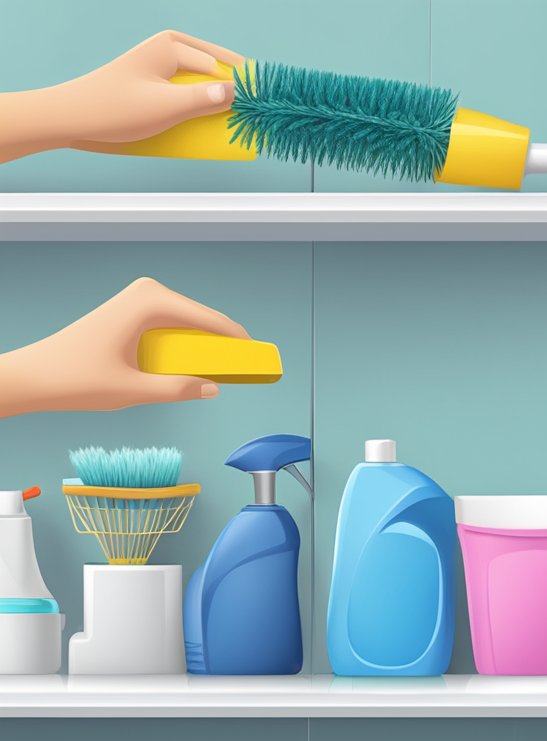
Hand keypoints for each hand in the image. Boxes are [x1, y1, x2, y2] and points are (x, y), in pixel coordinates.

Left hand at [0, 31, 242, 161]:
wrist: (71, 118)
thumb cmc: (113, 108)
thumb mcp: (166, 107)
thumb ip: (205, 98)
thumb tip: (240, 92)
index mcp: (174, 45)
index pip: (224, 66)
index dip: (249, 88)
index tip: (271, 108)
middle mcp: (173, 51)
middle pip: (221, 72)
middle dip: (239, 95)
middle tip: (259, 118)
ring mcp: (167, 68)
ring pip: (210, 85)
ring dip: (223, 105)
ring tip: (242, 124)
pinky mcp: (161, 85)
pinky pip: (195, 95)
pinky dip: (206, 110)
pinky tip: (215, 126)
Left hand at [0, 277, 249, 417]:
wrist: (33, 375)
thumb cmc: (73, 377)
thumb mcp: (133, 391)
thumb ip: (178, 389)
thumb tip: (213, 388)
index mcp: (150, 301)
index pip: (211, 321)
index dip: (239, 343)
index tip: (261, 360)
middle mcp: (148, 292)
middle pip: (202, 320)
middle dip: (225, 346)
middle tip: (248, 370)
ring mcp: (140, 299)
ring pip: (189, 324)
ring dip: (206, 348)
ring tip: (224, 371)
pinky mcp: (133, 310)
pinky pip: (173, 326)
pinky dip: (186, 346)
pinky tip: (195, 366)